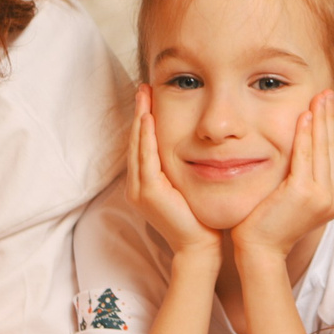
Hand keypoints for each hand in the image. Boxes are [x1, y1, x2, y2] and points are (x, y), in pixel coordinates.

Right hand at [126, 86, 219, 260]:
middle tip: (143, 88)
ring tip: (143, 95)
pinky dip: (145, 136)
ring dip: (140, 119)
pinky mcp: (148, 192)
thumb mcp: (187, 185)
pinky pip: (145, 158)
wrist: (199, 246)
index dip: (142, 121)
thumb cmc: (198, 217)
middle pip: (135, 141)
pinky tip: (148, 118)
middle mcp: (136, 186)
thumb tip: (195, 144)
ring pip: (137, 146)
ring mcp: (139, 190)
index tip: (148, 97)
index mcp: (144, 184)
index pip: (141, 145)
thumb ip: (182, 167)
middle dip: (138, 113)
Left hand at [229, 91, 333, 261]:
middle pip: (333, 149)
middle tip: (327, 93)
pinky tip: (304, 116)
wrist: (259, 249)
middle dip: (330, 118)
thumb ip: (304, 177)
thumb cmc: (269, 223)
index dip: (332, 129)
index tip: (328, 106)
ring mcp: (322, 197)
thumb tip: (306, 151)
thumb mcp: (293, 198)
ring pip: (323, 149)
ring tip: (320, 97)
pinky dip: (306, 135)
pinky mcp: (305, 193)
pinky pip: (306, 157)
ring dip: (321, 120)